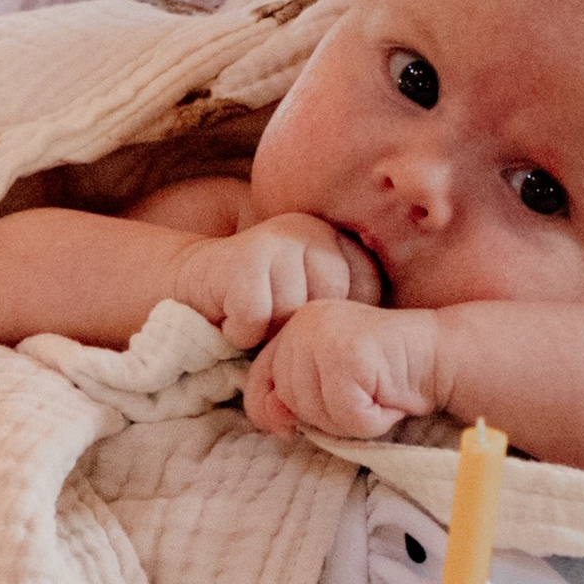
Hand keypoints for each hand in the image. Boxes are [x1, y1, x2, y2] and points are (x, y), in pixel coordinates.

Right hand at [172, 214, 378, 352]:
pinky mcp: (242, 258)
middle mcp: (313, 231)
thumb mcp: (312, 307)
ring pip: (292, 313)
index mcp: (339, 242)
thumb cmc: (262, 308)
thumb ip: (348, 316)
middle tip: (274, 323)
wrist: (194, 287)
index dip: (337, 325)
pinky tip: (231, 319)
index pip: (368, 295)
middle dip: (300, 330)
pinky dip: (240, 332)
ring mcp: (278, 238)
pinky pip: (256, 316)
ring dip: (268, 333)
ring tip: (253, 319)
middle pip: (330, 306)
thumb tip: (389, 351)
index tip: (308, 325)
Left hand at [244, 298, 445, 441]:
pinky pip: (345, 414)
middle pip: (289, 400)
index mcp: (297, 325)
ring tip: (377, 397)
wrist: (440, 356)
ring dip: (349, 421)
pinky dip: (370, 421)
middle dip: (325, 417)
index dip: (270, 410)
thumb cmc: (388, 375)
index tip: (288, 427)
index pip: (259, 377)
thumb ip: (295, 396)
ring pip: (315, 411)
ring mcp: (325, 337)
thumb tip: (271, 420)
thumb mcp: (330, 385)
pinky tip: (388, 400)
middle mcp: (305, 324)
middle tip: (361, 402)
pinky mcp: (349, 355)